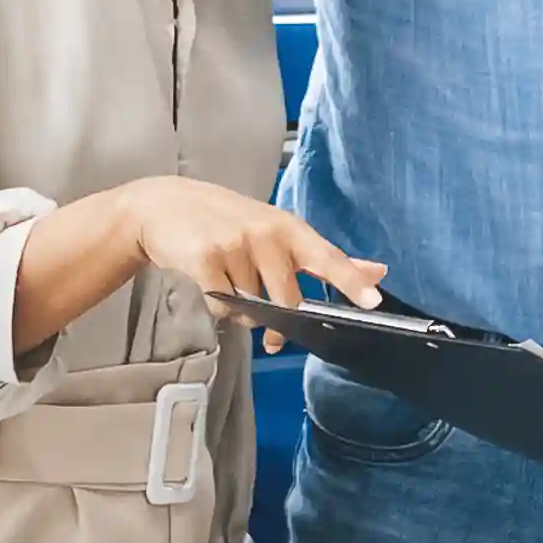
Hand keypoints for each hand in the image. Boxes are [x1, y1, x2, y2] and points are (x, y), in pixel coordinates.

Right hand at [124, 179, 384, 342]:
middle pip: (288, 300)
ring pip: (252, 308)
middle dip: (282, 324)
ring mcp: (234, 245)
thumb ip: (325, 257)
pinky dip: (219, 307)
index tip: (372, 301)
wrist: (165, 205)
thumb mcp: (279, 230)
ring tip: (230, 285)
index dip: (351, 282)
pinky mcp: (204, 259)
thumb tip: (378, 272)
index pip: (327, 258)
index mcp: (289, 228)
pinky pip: (223, 307)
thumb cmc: (228, 220)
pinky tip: (212, 286)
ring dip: (244, 311)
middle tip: (276, 337)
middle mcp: (265, 233)